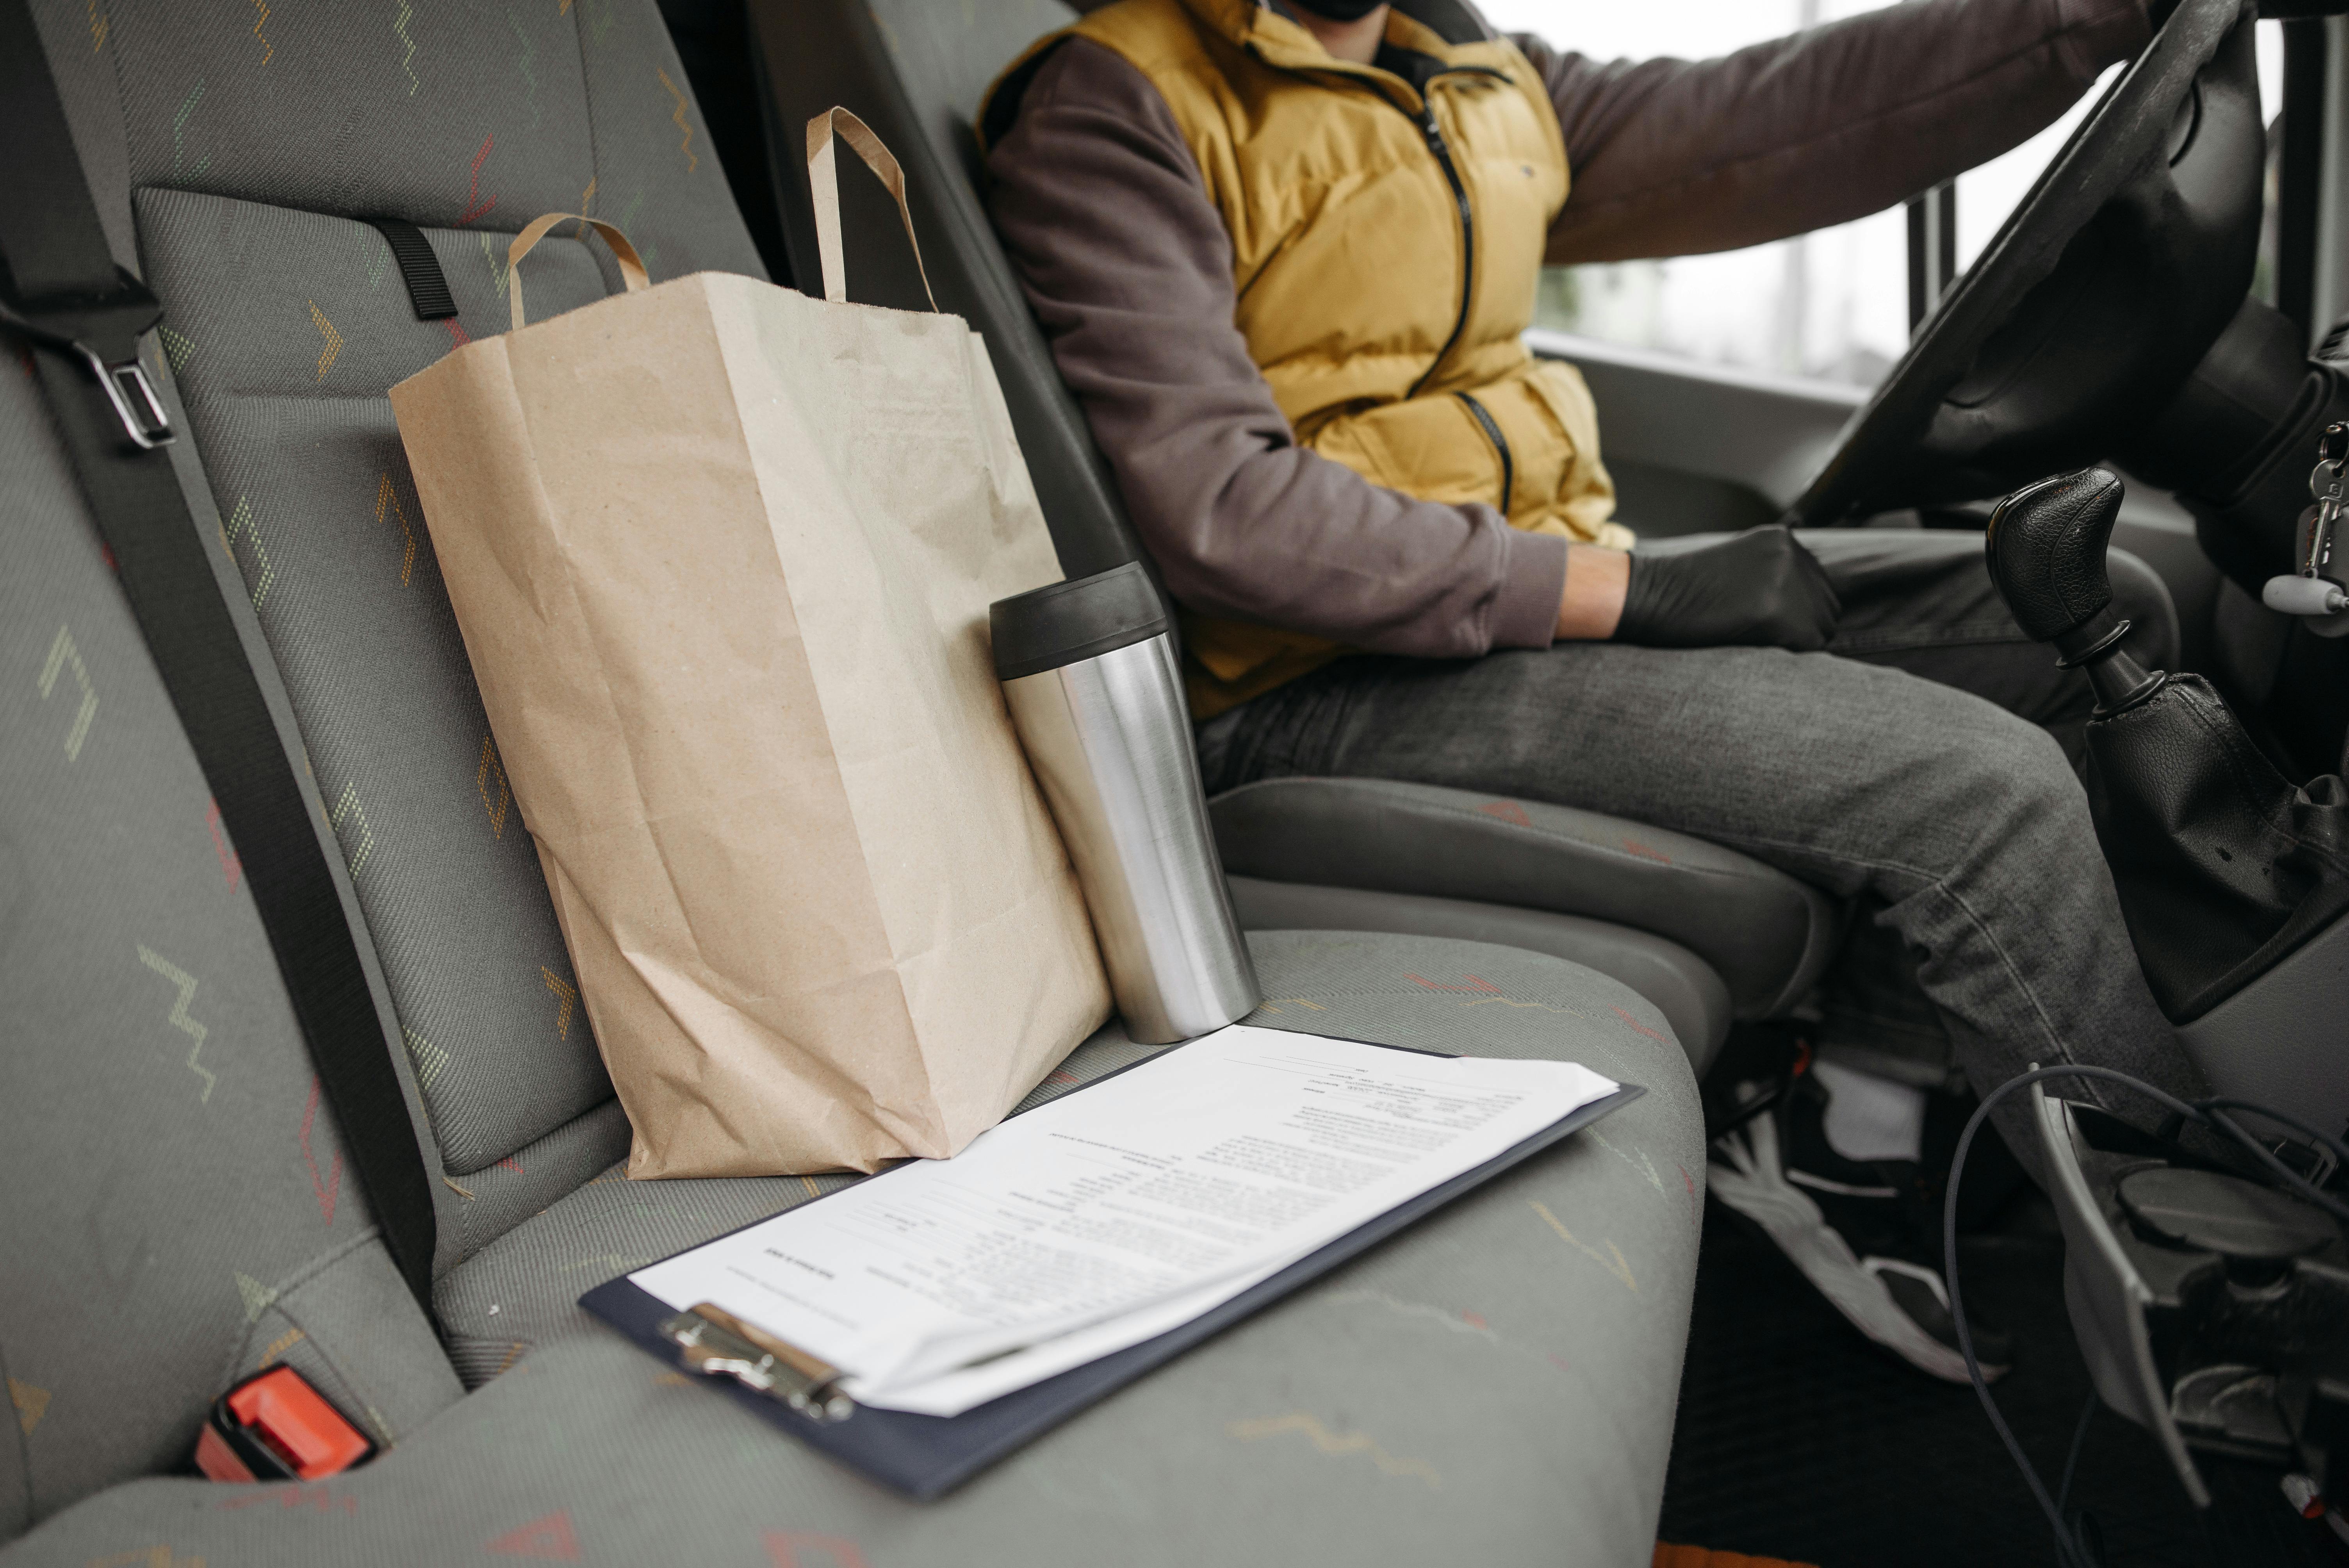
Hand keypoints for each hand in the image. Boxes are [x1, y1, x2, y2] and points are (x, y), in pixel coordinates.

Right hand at [1613, 526, 1840, 650]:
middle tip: (1763, 635)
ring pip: (1824, 627)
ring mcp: (1787, 581)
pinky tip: (1756, 643)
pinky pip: (1809, 645)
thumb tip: (1810, 606)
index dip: (1801, 611)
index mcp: (1783, 539)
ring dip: (1797, 641)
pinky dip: (1789, 654)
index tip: (1769, 621)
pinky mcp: (1779, 611)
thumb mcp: (1739, 566)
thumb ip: (1775, 575)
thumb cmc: (1685, 590)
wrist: (1650, 596)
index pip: (1821, 585)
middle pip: (1829, 606)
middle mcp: (1792, 553)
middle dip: (1804, 626)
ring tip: (1757, 638)